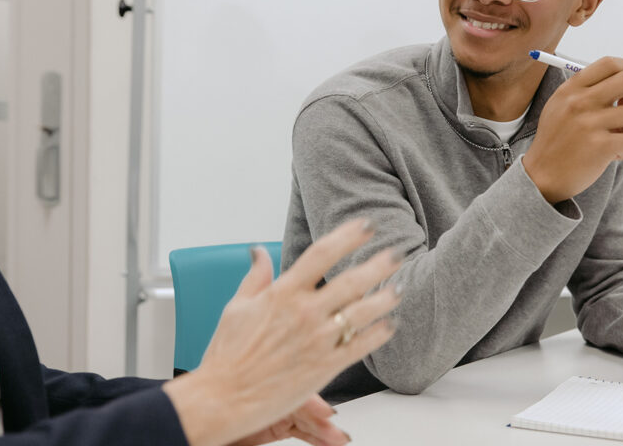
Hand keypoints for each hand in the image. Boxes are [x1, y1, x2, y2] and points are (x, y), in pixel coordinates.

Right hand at [163, 219, 401, 445]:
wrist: (224, 397)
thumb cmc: (227, 355)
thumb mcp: (236, 307)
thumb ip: (255, 277)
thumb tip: (258, 252)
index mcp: (282, 293)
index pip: (321, 254)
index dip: (348, 235)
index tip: (366, 225)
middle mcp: (304, 313)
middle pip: (351, 280)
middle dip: (379, 264)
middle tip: (396, 254)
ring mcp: (317, 340)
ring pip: (363, 313)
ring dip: (385, 299)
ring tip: (398, 290)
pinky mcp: (325, 367)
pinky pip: (361, 347)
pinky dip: (379, 334)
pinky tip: (389, 325)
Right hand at [523, 56, 622, 203]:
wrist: (541, 175)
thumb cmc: (555, 140)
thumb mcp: (558, 107)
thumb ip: (583, 90)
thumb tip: (620, 79)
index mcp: (570, 90)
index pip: (609, 64)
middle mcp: (579, 103)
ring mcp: (589, 124)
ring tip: (612, 137)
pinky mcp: (600, 146)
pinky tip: (608, 154)